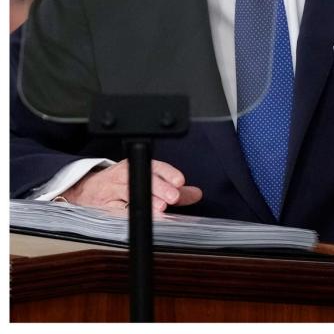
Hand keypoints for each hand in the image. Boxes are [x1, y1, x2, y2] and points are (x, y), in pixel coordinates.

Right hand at [61, 159, 202, 212]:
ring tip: (161, 210)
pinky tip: (140, 220)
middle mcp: (123, 175)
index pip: (154, 166)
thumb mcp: (148, 181)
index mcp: (136, 165)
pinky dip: (128, 215)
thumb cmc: (121, 185)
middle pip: (142, 178)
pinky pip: (115, 211)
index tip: (180, 181)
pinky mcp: (102, 206)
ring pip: (128, 193)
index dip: (168, 173)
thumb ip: (174, 189)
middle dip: (160, 188)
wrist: (85, 191)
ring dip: (145, 201)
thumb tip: (196, 194)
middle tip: (174, 197)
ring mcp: (110, 190)